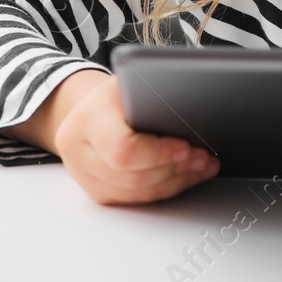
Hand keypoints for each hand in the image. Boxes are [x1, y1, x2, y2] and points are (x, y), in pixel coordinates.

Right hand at [50, 72, 220, 204]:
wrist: (90, 108)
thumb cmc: (115, 94)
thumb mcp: (134, 81)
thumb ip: (155, 97)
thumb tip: (195, 109)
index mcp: (87, 118)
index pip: (123, 149)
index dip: (159, 153)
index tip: (187, 147)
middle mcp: (78, 150)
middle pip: (133, 176)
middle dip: (176, 169)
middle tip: (203, 158)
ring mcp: (84, 176)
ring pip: (136, 193)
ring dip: (176, 182)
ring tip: (201, 167)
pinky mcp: (97, 192)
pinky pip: (135, 200)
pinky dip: (164, 189)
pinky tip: (185, 177)